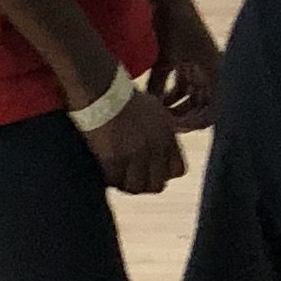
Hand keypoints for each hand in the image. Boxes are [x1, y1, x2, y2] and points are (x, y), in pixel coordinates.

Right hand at [81, 81, 186, 195]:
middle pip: (157, 184)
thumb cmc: (127, 99)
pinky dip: (111, 180)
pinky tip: (107, 172)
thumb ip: (164, 134)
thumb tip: (165, 152)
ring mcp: (134, 156)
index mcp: (168, 136)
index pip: (178, 171)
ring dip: (128, 184)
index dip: (165, 172)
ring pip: (137, 188)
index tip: (153, 169)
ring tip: (120, 177)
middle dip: (147, 182)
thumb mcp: (156, 112)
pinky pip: (115, 182)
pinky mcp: (113, 160)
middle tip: (135, 176)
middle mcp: (155, 148)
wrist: (103, 92)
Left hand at [146, 0, 221, 131]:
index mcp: (215, 72)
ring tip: (154, 114)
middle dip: (183, 118)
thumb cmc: (174, 22)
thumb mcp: (166, 57)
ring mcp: (198, 67)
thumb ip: (159, 85)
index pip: (213, 111)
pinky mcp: (186, 61)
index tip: (174, 128)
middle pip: (202, 107)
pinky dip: (168, 94)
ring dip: (174, 107)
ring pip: (190, 98)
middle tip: (161, 126)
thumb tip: (148, 111)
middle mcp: (210, 72)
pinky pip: (180, 85)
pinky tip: (153, 100)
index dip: (195, 123)